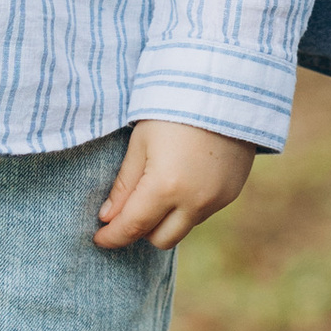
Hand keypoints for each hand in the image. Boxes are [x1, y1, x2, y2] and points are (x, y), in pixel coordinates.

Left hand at [95, 119, 254, 252]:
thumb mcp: (140, 143)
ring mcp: (217, 200)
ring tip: (160, 186)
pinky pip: (202, 213)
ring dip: (166, 218)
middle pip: (160, 240)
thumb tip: (108, 217)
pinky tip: (185, 178)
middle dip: (141, 230)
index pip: (133, 226)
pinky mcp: (231, 193)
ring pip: (182, 227)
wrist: (224, 90)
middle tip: (130, 208)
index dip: (112, 236)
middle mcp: (194, 201)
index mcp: (166, 187)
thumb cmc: (174, 110)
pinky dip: (187, 206)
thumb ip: (124, 185)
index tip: (99, 238)